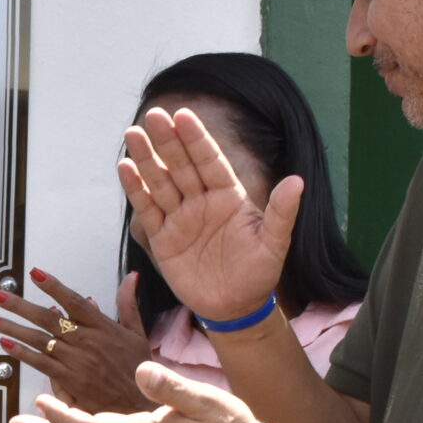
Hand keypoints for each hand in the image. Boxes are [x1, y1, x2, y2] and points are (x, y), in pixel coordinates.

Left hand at [0, 270, 153, 413]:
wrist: (139, 408)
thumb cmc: (138, 371)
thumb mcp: (138, 333)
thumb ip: (128, 303)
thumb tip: (131, 277)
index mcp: (103, 326)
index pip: (74, 301)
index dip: (53, 286)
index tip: (35, 273)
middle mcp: (87, 341)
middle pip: (48, 317)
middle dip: (19, 305)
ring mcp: (76, 360)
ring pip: (39, 339)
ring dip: (12, 327)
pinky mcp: (69, 380)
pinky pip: (41, 363)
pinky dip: (22, 353)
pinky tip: (5, 344)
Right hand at [118, 106, 302, 324]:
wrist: (234, 307)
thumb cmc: (258, 274)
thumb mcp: (274, 244)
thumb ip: (281, 213)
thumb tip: (297, 181)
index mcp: (229, 196)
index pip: (210, 161)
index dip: (197, 139)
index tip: (184, 115)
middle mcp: (202, 201)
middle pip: (182, 165)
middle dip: (168, 141)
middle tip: (153, 115)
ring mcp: (181, 218)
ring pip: (161, 182)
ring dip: (146, 159)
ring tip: (132, 134)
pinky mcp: (163, 238)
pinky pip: (147, 210)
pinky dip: (136, 190)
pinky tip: (125, 169)